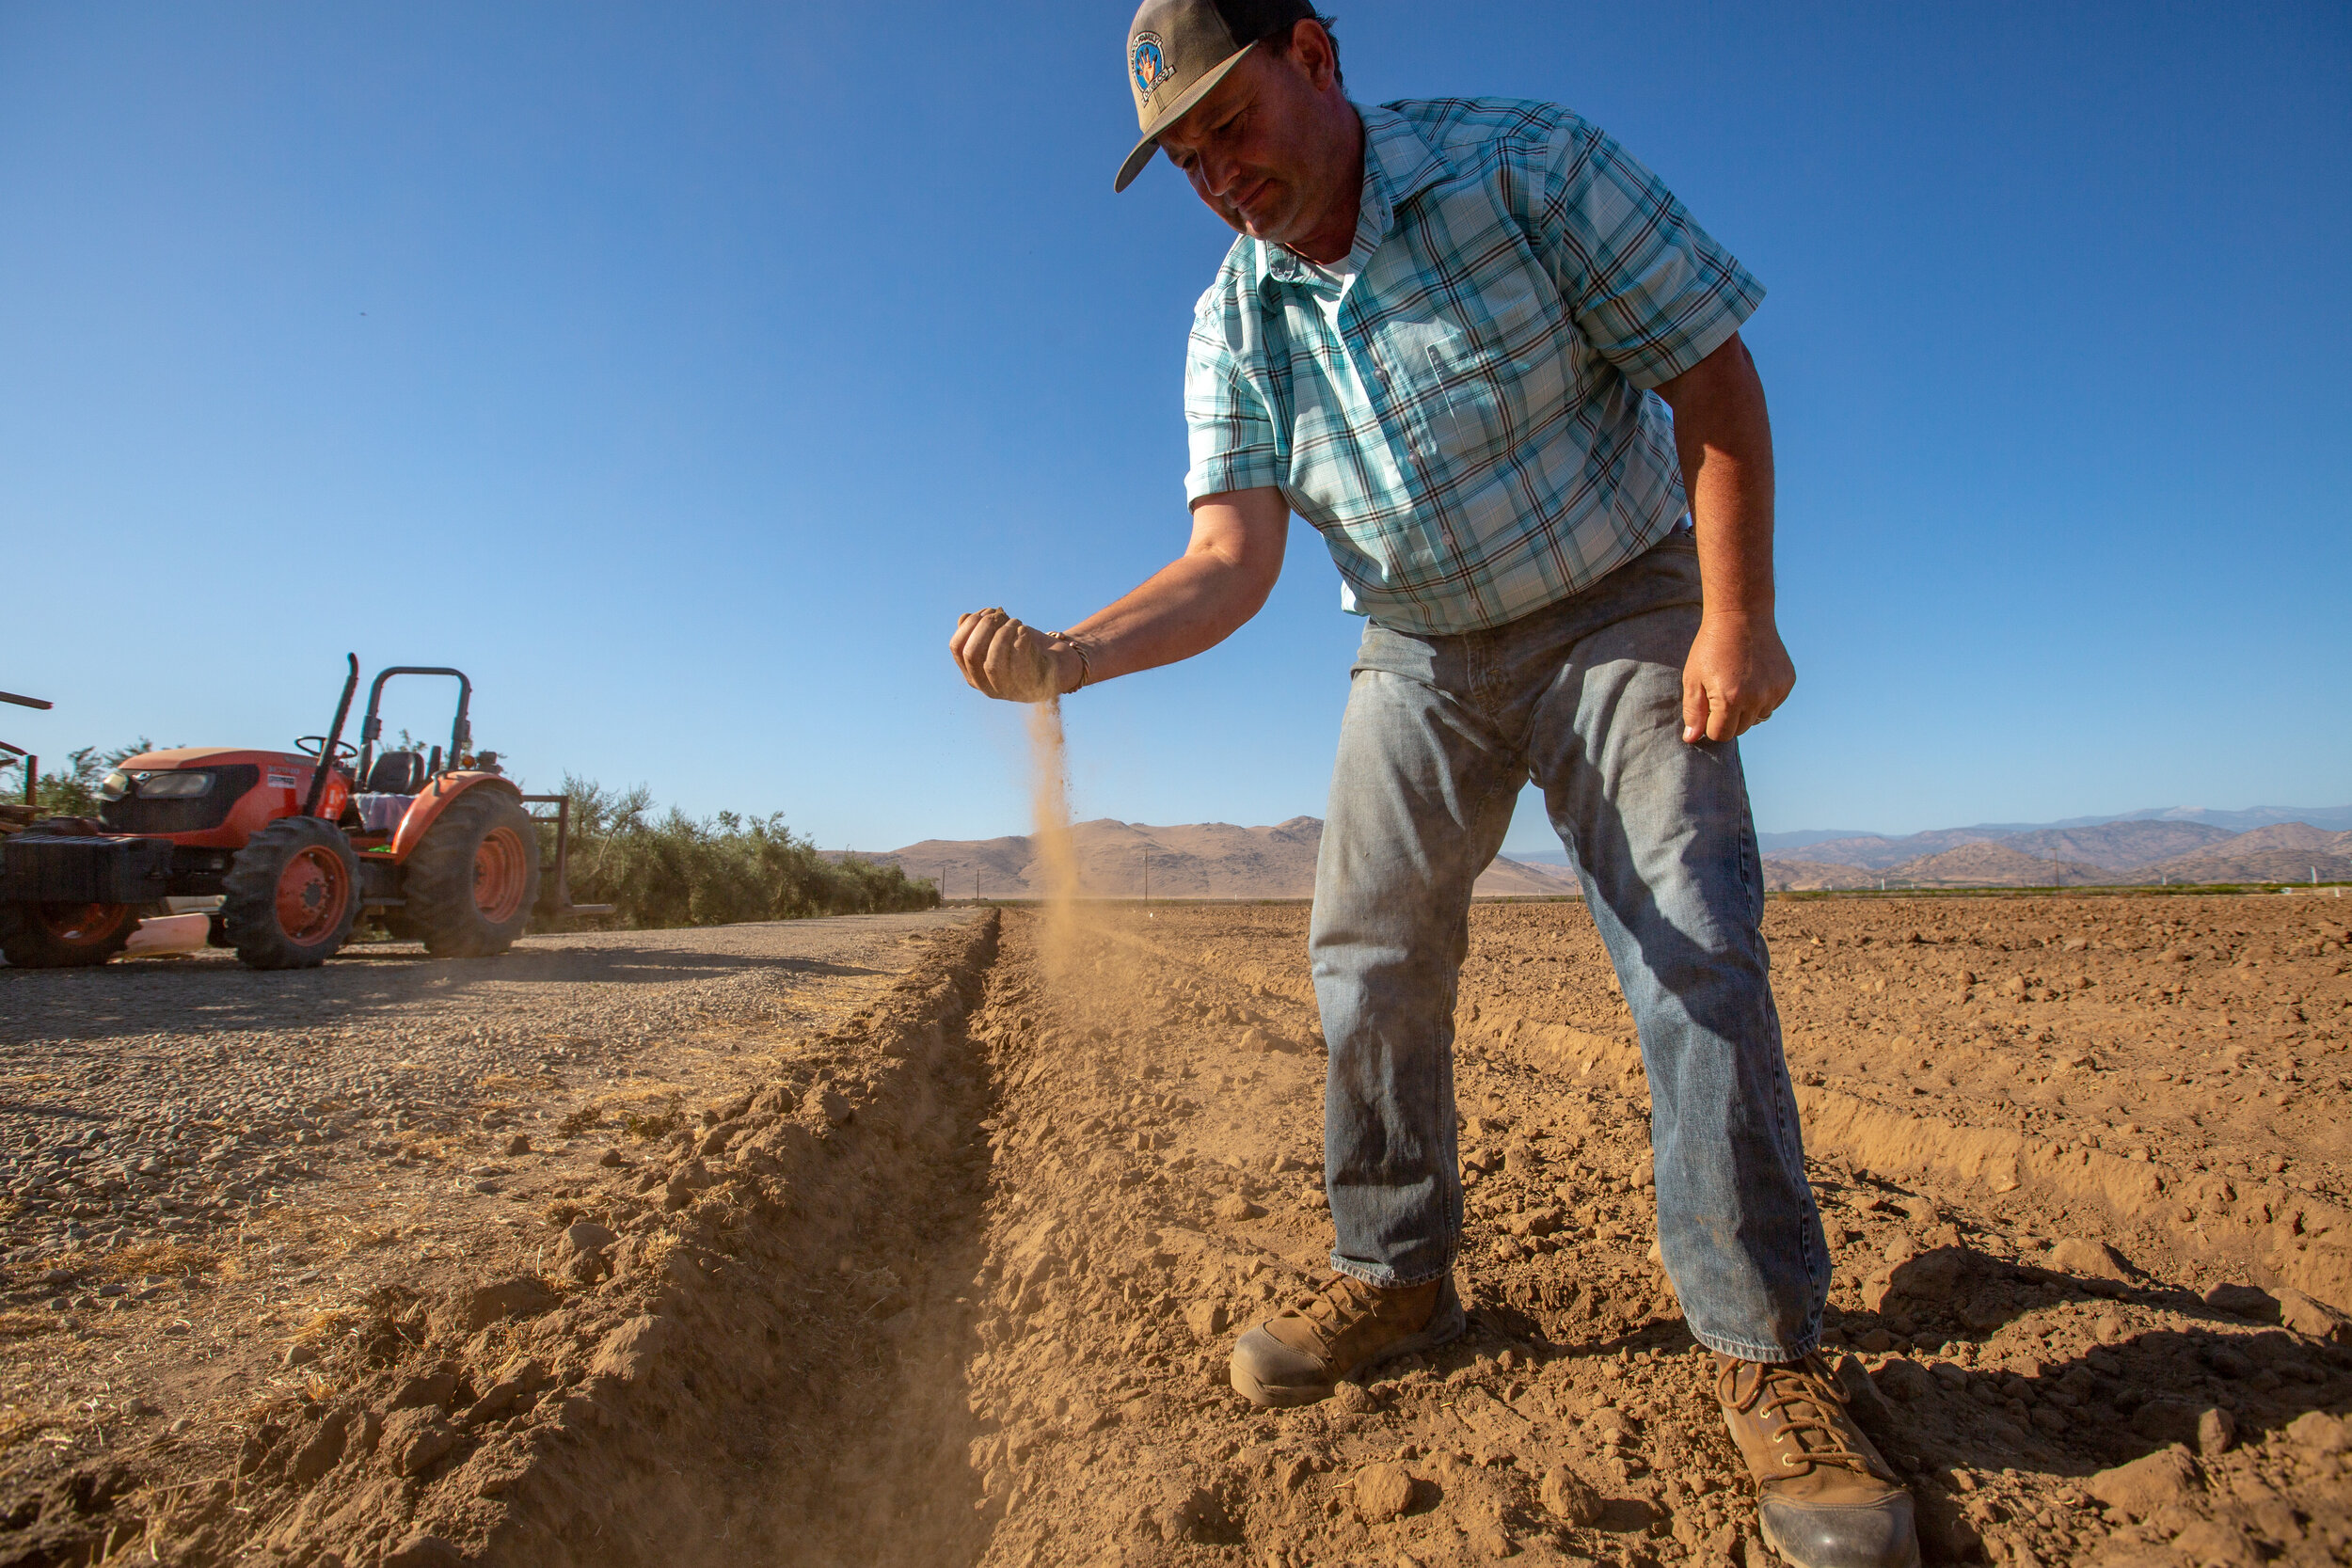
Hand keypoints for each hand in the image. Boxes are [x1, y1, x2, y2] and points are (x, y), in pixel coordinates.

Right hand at [950, 608, 1081, 702]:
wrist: (1059, 665)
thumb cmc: (1026, 648)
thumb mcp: (1000, 634)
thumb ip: (981, 627)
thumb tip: (965, 618)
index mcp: (974, 674)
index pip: (956, 648)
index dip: (968, 625)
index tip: (985, 612)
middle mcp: (987, 687)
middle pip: (971, 655)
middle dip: (984, 627)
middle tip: (999, 615)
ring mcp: (1007, 691)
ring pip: (992, 663)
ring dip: (1003, 634)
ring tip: (1016, 622)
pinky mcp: (1030, 689)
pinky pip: (1019, 665)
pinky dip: (1020, 641)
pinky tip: (1024, 631)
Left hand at [1681, 612, 1794, 742]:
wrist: (1742, 615)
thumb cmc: (1711, 647)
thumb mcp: (1693, 678)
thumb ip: (1693, 712)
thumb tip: (1692, 739)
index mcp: (1731, 699)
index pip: (1720, 735)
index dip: (1711, 724)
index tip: (1708, 706)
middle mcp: (1757, 698)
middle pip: (1740, 729)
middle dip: (1728, 718)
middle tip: (1721, 692)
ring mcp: (1775, 690)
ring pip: (1757, 718)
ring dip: (1746, 709)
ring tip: (1738, 682)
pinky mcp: (1787, 682)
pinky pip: (1772, 703)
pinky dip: (1762, 697)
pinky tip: (1753, 676)